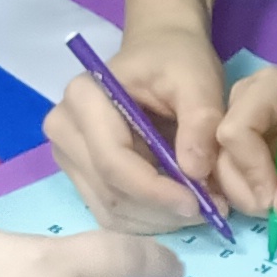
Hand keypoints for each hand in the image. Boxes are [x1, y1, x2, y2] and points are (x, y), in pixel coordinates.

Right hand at [44, 26, 230, 233]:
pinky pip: (112, 213)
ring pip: (111, 210)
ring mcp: (68, 156)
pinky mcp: (81, 176)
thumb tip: (195, 171)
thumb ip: (201, 120)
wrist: (160, 56)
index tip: (200, 202)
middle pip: (110, 191)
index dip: (155, 190)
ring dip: (159, 220)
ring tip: (202, 207)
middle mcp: (65, 129)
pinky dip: (149, 220)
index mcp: (85, 97)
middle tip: (211, 209)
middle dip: (162, 209)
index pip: (113, 161)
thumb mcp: (198, 79)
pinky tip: (179, 208)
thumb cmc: (177, 62)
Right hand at [212, 54, 276, 217]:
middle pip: (223, 154)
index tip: (276, 199)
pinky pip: (242, 172)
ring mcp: (249, 123)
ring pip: (227, 168)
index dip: (250, 171)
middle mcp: (246, 103)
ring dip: (250, 196)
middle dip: (246, 189)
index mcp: (263, 91)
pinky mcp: (256, 142)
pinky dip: (256, 193)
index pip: (233, 134)